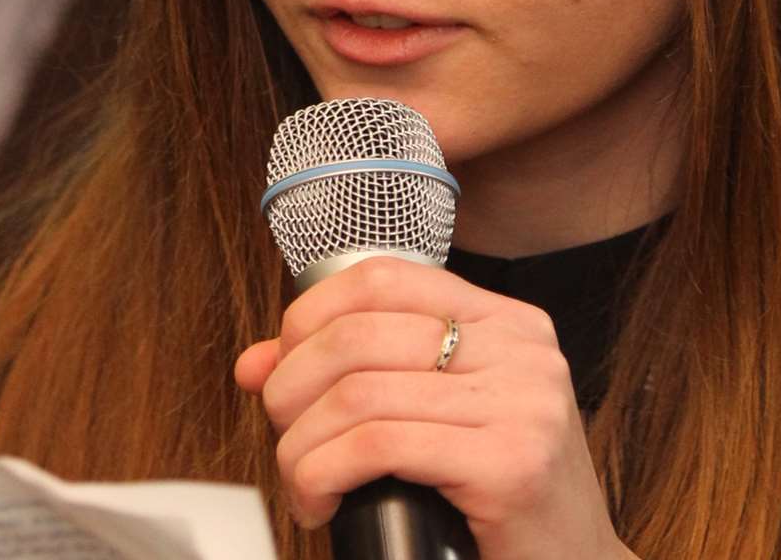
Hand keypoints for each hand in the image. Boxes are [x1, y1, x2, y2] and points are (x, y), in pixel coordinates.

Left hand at [233, 257, 634, 558]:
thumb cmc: (496, 499)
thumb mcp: (432, 419)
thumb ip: (354, 378)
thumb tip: (256, 364)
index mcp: (506, 322)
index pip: (381, 278)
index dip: (308, 318)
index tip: (282, 371)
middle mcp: (521, 349)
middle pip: (357, 335)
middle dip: (292, 391)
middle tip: (286, 440)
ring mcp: (523, 403)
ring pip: (357, 396)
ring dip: (302, 448)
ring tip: (303, 484)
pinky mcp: (512, 463)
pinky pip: (379, 446)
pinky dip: (324, 475)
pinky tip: (322, 503)